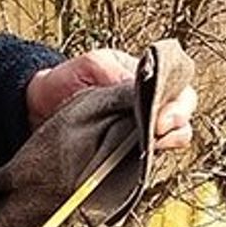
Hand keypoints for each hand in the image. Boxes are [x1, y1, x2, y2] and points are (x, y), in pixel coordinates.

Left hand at [27, 48, 196, 150]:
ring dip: (168, 141)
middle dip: (177, 122)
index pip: (179, 86)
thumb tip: (140, 89)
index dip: (177, 101)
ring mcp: (145, 128)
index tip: (160, 115)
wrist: (40, 105)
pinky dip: (149, 159)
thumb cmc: (68, 79)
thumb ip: (115, 73)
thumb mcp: (90, 65)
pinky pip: (152, 157)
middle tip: (158, 130)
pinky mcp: (132, 152)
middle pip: (184, 112)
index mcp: (147, 77)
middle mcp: (152, 103)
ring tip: (151, 146)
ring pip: (176, 136)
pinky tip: (138, 161)